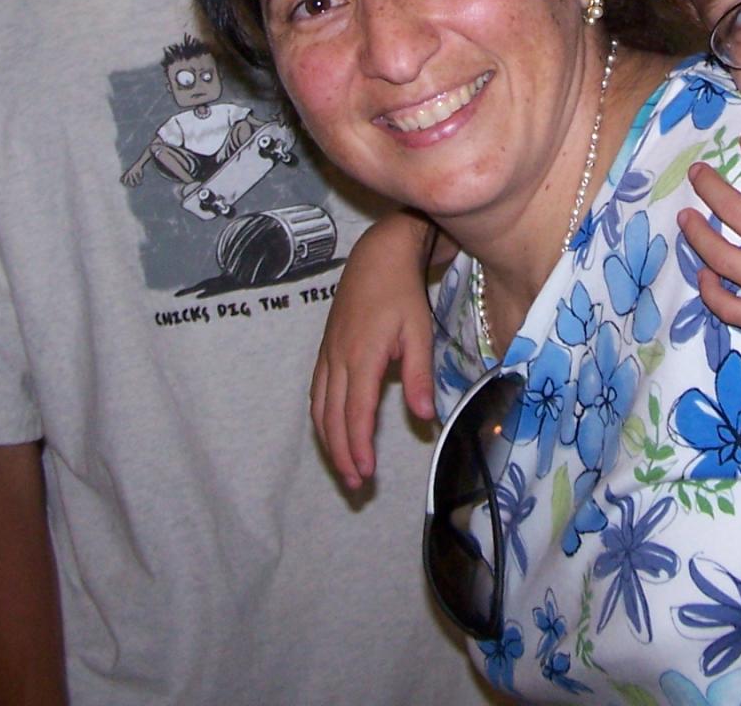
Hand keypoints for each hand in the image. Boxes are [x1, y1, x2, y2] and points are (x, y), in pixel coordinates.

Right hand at [309, 213, 439, 487]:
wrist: (377, 257)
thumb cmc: (403, 294)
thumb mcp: (419, 332)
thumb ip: (419, 375)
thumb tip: (424, 417)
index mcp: (363, 357)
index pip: (357, 413)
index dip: (359, 446)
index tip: (366, 473)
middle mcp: (338, 359)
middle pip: (334, 418)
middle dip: (342, 454)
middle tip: (356, 485)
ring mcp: (328, 354)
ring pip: (320, 408)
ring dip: (329, 441)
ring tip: (344, 467)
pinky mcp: (325, 349)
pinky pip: (316, 392)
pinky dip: (321, 418)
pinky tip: (330, 431)